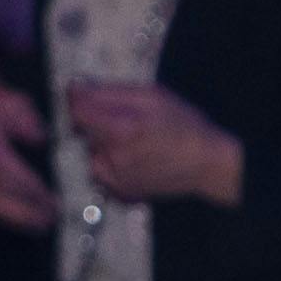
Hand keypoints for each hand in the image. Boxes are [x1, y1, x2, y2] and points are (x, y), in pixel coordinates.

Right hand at [0, 77, 54, 230]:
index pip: (10, 171)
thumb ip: (29, 122)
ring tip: (43, 224)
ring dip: (20, 219)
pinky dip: (10, 217)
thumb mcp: (14, 103)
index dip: (31, 189)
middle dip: (28, 210)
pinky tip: (27, 222)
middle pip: (1, 194)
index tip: (50, 198)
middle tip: (51, 217)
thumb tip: (40, 140)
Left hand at [67, 78, 242, 209]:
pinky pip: (101, 171)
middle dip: (97, 121)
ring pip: (91, 151)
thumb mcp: (151, 95)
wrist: (205, 164)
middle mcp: (114, 157)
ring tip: (134, 142)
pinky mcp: (119, 192)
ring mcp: (115, 179)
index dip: (78, 98)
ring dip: (103, 143)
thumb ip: (109, 92)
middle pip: (82, 130)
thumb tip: (75, 88)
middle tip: (125, 120)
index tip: (85, 94)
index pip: (76, 110)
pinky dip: (111, 163)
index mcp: (121, 129)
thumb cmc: (184, 126)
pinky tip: (135, 158)